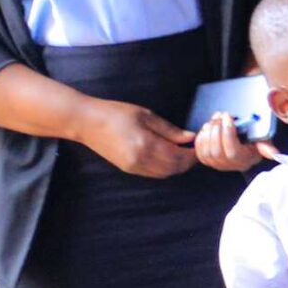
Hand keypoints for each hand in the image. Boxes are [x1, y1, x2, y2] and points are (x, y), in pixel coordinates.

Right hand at [81, 101, 198, 177]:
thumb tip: (190, 137)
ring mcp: (133, 167)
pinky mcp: (127, 169)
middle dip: (188, 162)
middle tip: (195, 149)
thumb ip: (170, 130)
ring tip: (184, 152)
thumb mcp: (146, 116)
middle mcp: (140, 161)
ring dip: (177, 166)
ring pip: (164, 174)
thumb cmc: (116, 114)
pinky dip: (165, 168)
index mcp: (146, 145)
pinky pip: (153, 174)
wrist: (86, 123)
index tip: (201, 145)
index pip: (179, 157)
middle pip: (174, 169)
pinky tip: (168, 156)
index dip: (193, 154)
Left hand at [192, 112, 270, 172]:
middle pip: (217, 151)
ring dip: (208, 131)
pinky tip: (208, 127)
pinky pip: (199, 150)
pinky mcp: (207, 160)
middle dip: (216, 130)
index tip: (229, 117)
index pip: (232, 152)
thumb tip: (273, 153)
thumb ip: (266, 146)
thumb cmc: (254, 140)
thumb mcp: (263, 140)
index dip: (228, 134)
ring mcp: (217, 164)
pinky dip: (201, 137)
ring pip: (206, 150)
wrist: (244, 146)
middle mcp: (230, 165)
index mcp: (245, 160)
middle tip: (220, 115)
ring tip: (215, 119)